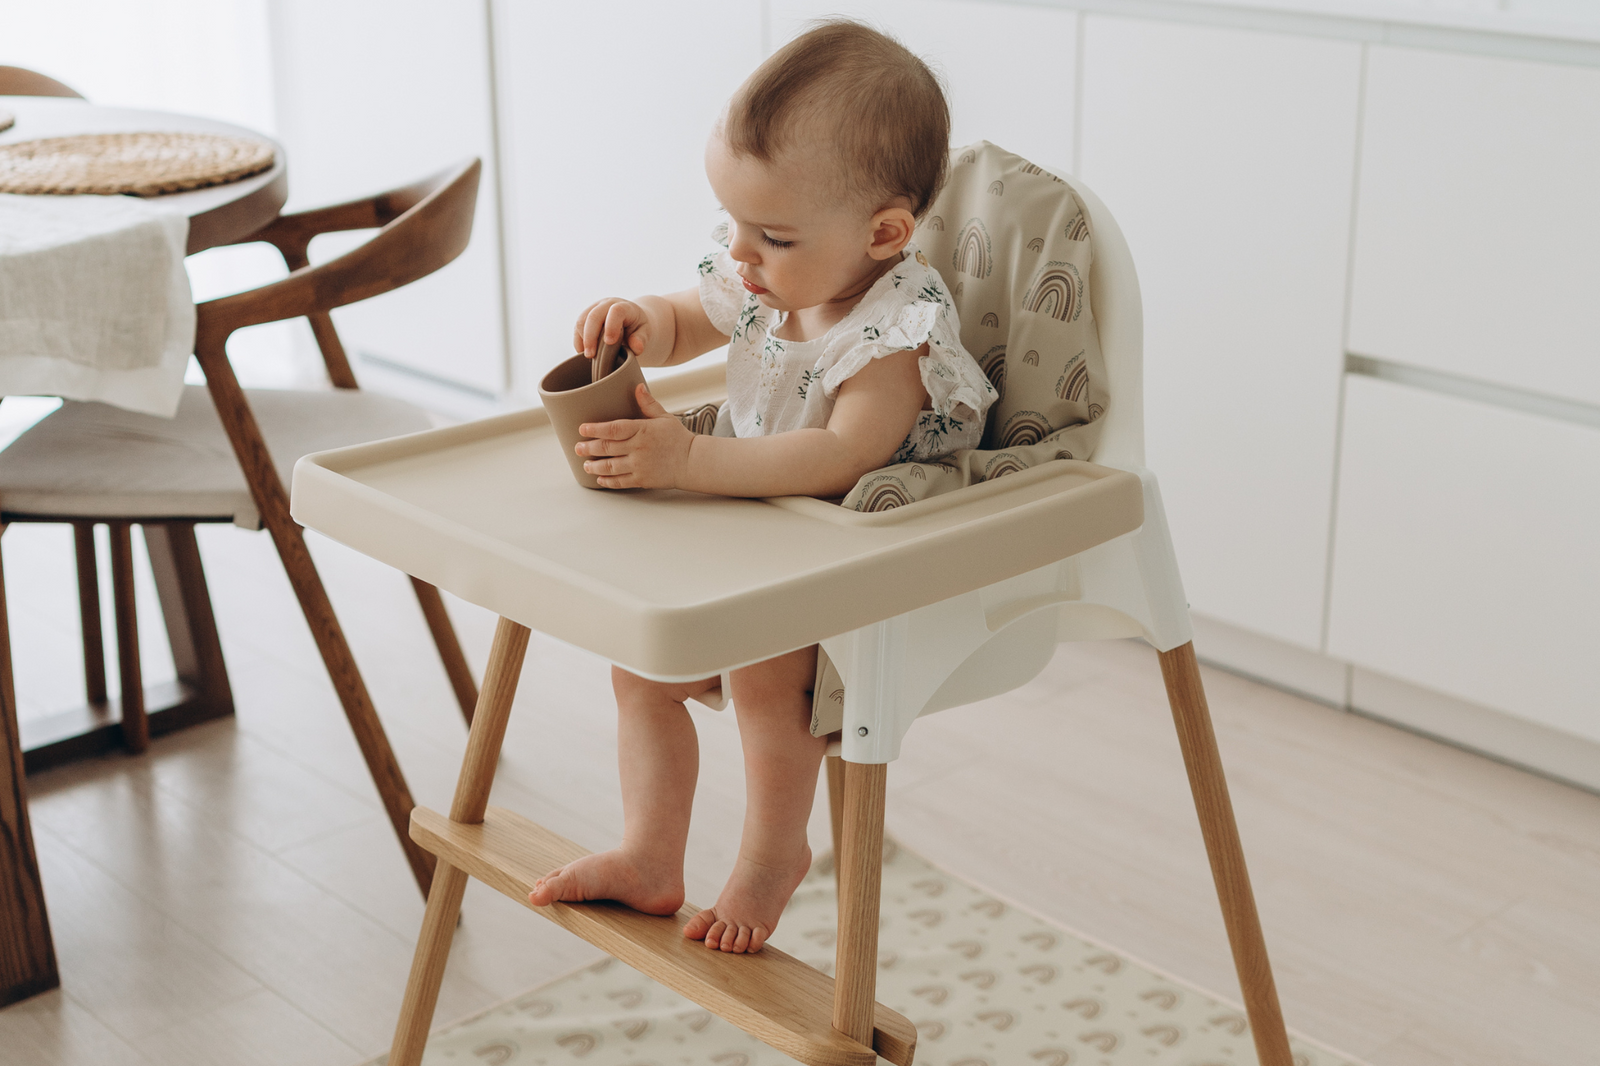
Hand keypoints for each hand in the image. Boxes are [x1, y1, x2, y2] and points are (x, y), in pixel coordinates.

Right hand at [574, 297, 654, 361]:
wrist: (632, 321)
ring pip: (581, 320)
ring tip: (588, 356)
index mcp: (625, 307)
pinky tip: (583, 351)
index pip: (616, 311)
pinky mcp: (586, 316)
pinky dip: (578, 340)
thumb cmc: (639, 328)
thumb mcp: (646, 333)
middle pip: (593, 316)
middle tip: (591, 356)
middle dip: (590, 337)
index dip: (611, 326)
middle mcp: (608, 304)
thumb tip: (637, 348)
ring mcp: (595, 308)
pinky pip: (577, 327)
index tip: (609, 342)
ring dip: (582, 339)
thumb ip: (642, 339)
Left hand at [578, 384, 694, 488]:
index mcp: (642, 430)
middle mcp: (638, 448)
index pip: (613, 428)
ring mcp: (639, 465)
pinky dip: (608, 481)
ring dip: (594, 466)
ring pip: (610, 466)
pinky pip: (620, 481)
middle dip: (589, 448)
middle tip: (578, 447)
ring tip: (585, 464)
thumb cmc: (678, 439)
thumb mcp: (665, 417)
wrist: (693, 462)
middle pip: (607, 448)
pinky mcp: (642, 479)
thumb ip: (648, 404)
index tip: (582, 428)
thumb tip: (637, 387)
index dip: (595, 429)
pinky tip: (600, 479)